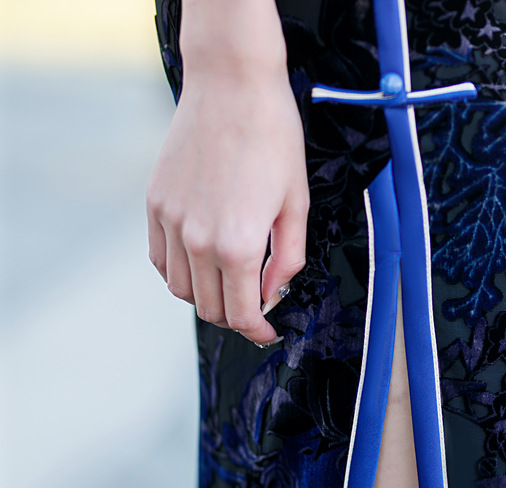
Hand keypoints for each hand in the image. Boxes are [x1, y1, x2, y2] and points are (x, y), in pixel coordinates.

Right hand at [146, 64, 308, 344]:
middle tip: (254, 307)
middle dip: (236, 317)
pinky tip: (201, 262)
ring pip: (181, 290)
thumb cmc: (272, 139)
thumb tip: (272, 295)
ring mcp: (170, 222)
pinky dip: (180, 272)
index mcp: (238, 246)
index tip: (267, 331)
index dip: (257, 331)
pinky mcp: (155, 203)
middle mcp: (197, 241)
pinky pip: (160, 260)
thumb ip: (287, 260)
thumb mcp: (296, 206)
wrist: (232, 85)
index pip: (240, 315)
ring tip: (230, 283)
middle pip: (209, 308)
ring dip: (207, 297)